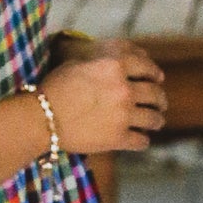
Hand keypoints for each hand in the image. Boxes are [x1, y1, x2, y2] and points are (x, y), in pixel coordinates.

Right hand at [42, 41, 166, 154]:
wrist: (41, 117)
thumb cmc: (54, 87)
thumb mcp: (79, 62)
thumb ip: (104, 61)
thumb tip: (121, 63)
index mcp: (116, 66)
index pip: (148, 68)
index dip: (155, 73)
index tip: (158, 79)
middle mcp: (125, 89)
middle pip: (155, 94)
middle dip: (161, 99)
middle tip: (161, 103)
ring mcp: (124, 115)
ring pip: (153, 119)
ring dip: (157, 120)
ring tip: (156, 122)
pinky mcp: (118, 138)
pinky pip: (141, 141)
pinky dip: (142, 140)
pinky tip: (140, 140)